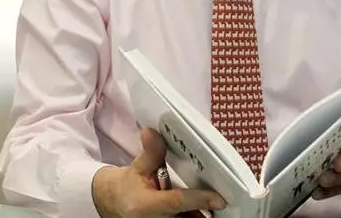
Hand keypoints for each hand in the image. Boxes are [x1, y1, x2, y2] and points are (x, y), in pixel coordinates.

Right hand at [92, 128, 226, 217]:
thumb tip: (152, 131)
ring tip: (217, 200)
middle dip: (206, 209)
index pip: (177, 202)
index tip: (221, 198)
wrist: (115, 204)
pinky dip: (198, 214)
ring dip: (204, 213)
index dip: (200, 200)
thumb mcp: (137, 167)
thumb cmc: (129, 186)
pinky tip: (208, 205)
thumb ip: (150, 152)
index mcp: (145, 206)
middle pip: (189, 217)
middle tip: (225, 195)